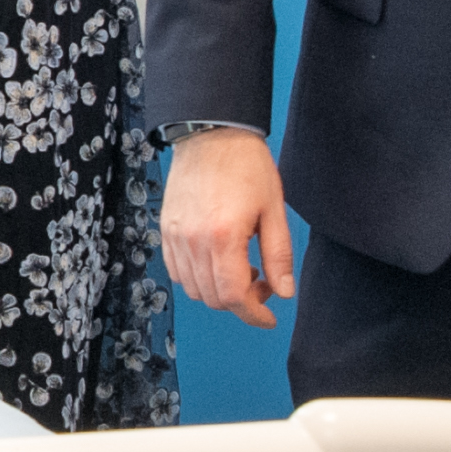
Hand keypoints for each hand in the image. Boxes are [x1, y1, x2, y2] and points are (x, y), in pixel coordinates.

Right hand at [161, 129, 296, 327]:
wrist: (211, 133)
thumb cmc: (246, 165)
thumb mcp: (273, 209)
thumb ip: (278, 255)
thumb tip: (284, 292)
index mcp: (224, 237)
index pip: (235, 296)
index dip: (254, 315)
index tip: (268, 318)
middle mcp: (194, 241)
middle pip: (214, 298)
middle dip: (241, 302)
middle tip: (263, 282)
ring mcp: (175, 236)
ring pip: (194, 289)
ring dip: (219, 292)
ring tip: (241, 269)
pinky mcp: (166, 230)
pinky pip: (177, 272)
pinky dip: (198, 278)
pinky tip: (217, 262)